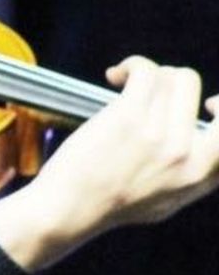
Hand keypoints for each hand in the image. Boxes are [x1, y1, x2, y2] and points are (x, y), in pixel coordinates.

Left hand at [0, 55, 218, 271]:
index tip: (209, 105)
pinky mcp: (129, 118)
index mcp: (202, 175)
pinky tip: (116, 76)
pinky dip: (133, 65)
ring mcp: (160, 136)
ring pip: (170, 76)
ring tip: (125, 81)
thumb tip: (201, 148)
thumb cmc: (111, 205)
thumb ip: (192, 176)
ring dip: (147, 72)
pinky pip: (145, 71)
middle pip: (194, 87)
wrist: (70, 209)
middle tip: (151, 88)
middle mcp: (188, 155)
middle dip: (171, 79)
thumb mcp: (168, 201)